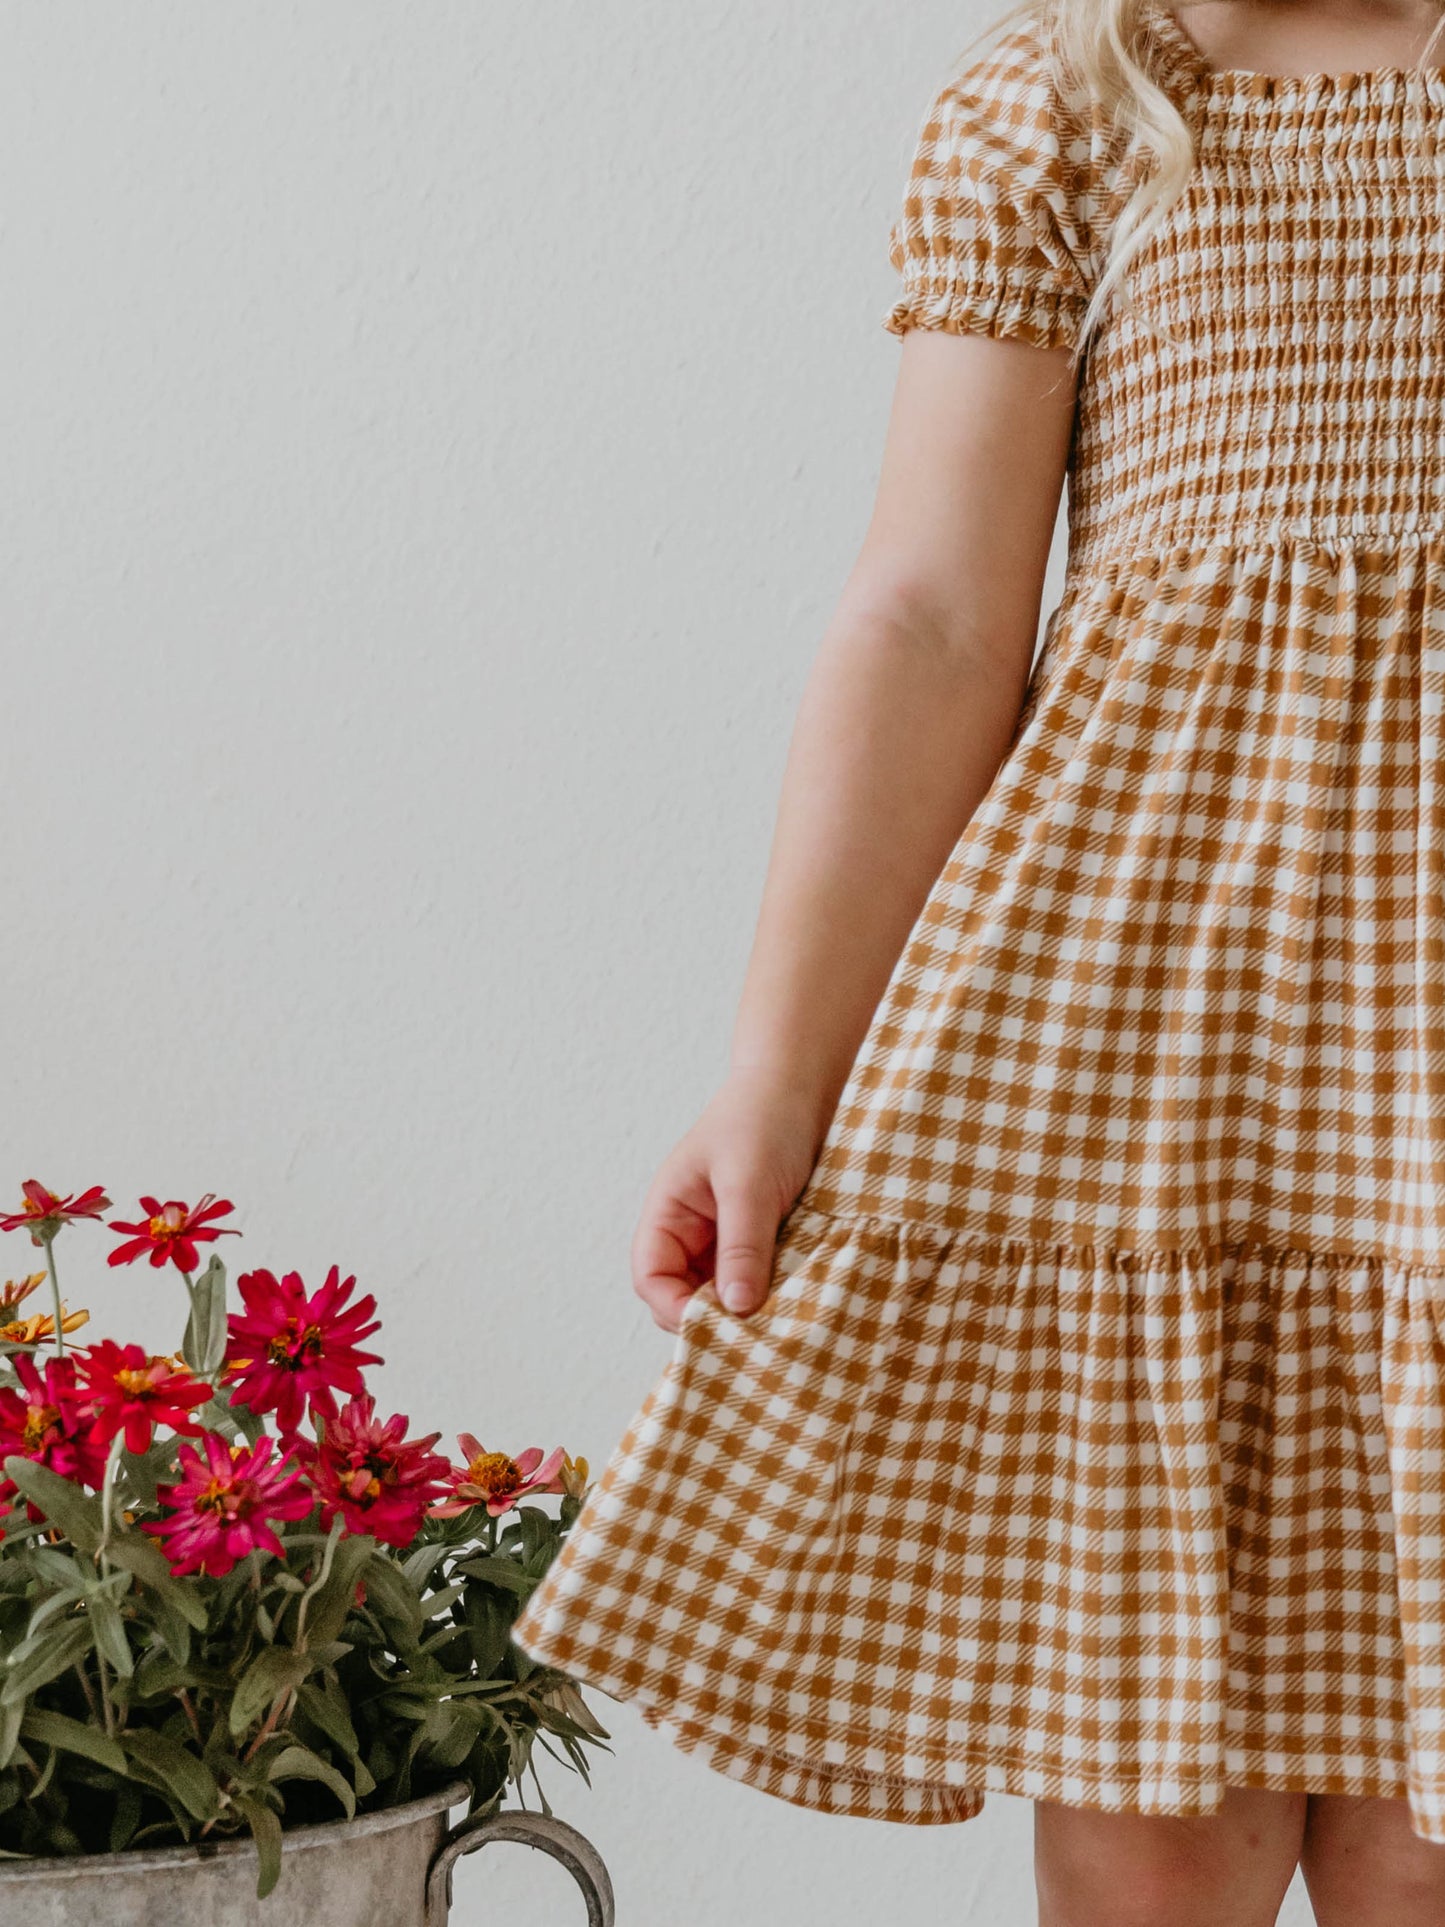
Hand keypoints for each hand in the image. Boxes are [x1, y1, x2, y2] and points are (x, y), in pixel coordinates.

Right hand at [631, 1069, 828, 1334]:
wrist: (804, 1085)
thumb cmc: (764, 1120)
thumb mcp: (750, 1184)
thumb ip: (741, 1246)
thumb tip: (735, 1308)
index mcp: (669, 1212)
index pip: (652, 1278)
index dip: (675, 1309)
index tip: (720, 1328)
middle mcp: (692, 1231)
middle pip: (687, 1295)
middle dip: (716, 1317)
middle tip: (759, 1332)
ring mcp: (728, 1238)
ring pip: (726, 1293)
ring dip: (749, 1307)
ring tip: (783, 1316)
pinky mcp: (763, 1240)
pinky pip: (759, 1280)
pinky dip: (775, 1292)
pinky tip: (799, 1295)